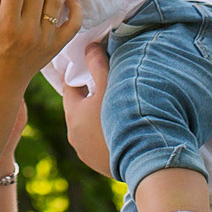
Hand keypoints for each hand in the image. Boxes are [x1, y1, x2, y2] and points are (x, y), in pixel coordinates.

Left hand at [63, 41, 112, 175]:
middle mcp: (74, 135)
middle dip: (89, 96)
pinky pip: (97, 143)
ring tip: (113, 108)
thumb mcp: (110, 85)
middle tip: (104, 85)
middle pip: (78, 108)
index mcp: (73, 114)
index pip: (69, 87)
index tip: (87, 66)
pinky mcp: (98, 164)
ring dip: (96, 117)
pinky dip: (104, 134)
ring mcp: (85, 152)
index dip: (79, 75)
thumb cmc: (123, 117)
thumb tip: (89, 47)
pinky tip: (118, 129)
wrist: (142, 157)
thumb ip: (98, 64)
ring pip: (87, 127)